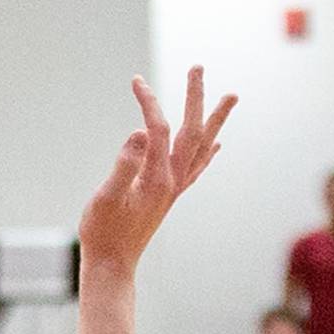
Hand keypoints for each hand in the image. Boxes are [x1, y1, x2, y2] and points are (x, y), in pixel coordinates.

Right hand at [78, 68, 235, 271]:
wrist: (112, 265)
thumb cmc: (103, 233)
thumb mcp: (106, 198)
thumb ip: (124, 165)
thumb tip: (139, 133)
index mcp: (156, 178)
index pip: (157, 129)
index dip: (149, 102)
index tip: (137, 81)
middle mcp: (172, 180)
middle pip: (191, 130)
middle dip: (195, 97)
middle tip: (198, 68)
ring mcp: (173, 189)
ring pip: (201, 147)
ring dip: (215, 120)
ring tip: (230, 96)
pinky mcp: (169, 196)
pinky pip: (196, 169)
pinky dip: (208, 152)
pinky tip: (216, 145)